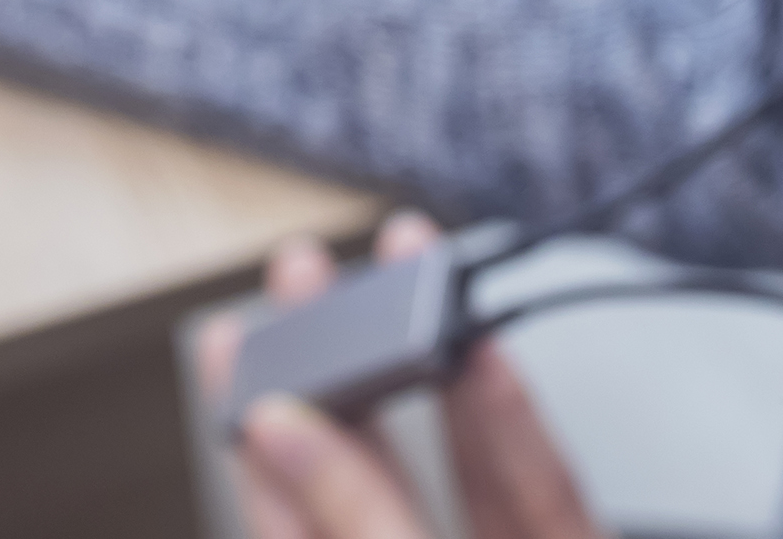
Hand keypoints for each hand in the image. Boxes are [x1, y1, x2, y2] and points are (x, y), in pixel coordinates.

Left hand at [200, 213, 607, 538]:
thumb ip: (357, 520)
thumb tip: (282, 427)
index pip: (291, 523)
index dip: (261, 440)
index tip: (233, 345)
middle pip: (374, 473)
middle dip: (340, 362)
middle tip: (305, 269)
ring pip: (469, 467)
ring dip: (438, 359)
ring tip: (407, 269)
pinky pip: (549, 485)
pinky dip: (518, 416)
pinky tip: (493, 351)